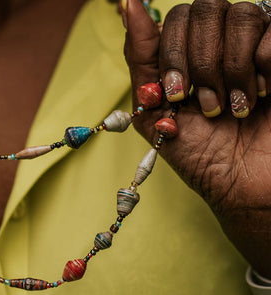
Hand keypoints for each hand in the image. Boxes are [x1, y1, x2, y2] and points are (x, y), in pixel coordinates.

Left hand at [124, 0, 270, 276]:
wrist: (243, 186)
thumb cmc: (199, 153)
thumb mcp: (153, 109)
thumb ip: (142, 58)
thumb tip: (127, 3)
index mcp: (190, 51)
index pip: (176, 16)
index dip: (171, 52)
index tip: (174, 97)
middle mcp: (224, 42)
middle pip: (205, 8)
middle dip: (198, 62)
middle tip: (204, 106)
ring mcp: (258, 46)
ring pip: (242, 14)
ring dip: (229, 68)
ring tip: (231, 107)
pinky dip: (263, 65)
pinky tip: (263, 94)